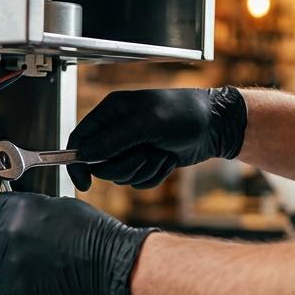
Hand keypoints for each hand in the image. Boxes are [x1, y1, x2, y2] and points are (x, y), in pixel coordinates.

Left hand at [0, 192, 155, 294]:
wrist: (112, 266)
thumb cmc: (96, 236)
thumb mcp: (62, 207)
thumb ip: (33, 209)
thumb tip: (21, 214)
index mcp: (21, 207)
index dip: (3, 215)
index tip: (8, 222)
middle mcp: (11, 230)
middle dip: (8, 240)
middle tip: (31, 247)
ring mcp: (11, 259)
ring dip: (11, 263)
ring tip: (40, 264)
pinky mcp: (15, 286)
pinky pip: (3, 284)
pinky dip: (16, 285)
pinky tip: (37, 280)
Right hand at [67, 87, 247, 190]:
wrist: (216, 126)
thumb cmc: (185, 114)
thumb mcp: (147, 124)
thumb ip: (112, 140)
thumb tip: (84, 155)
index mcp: (112, 111)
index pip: (80, 139)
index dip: (77, 162)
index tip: (84, 182)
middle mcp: (118, 130)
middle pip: (100, 164)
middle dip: (124, 165)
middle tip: (145, 154)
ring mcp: (131, 147)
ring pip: (120, 175)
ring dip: (142, 169)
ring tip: (161, 152)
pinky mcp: (145, 162)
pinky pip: (138, 181)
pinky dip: (154, 175)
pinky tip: (168, 159)